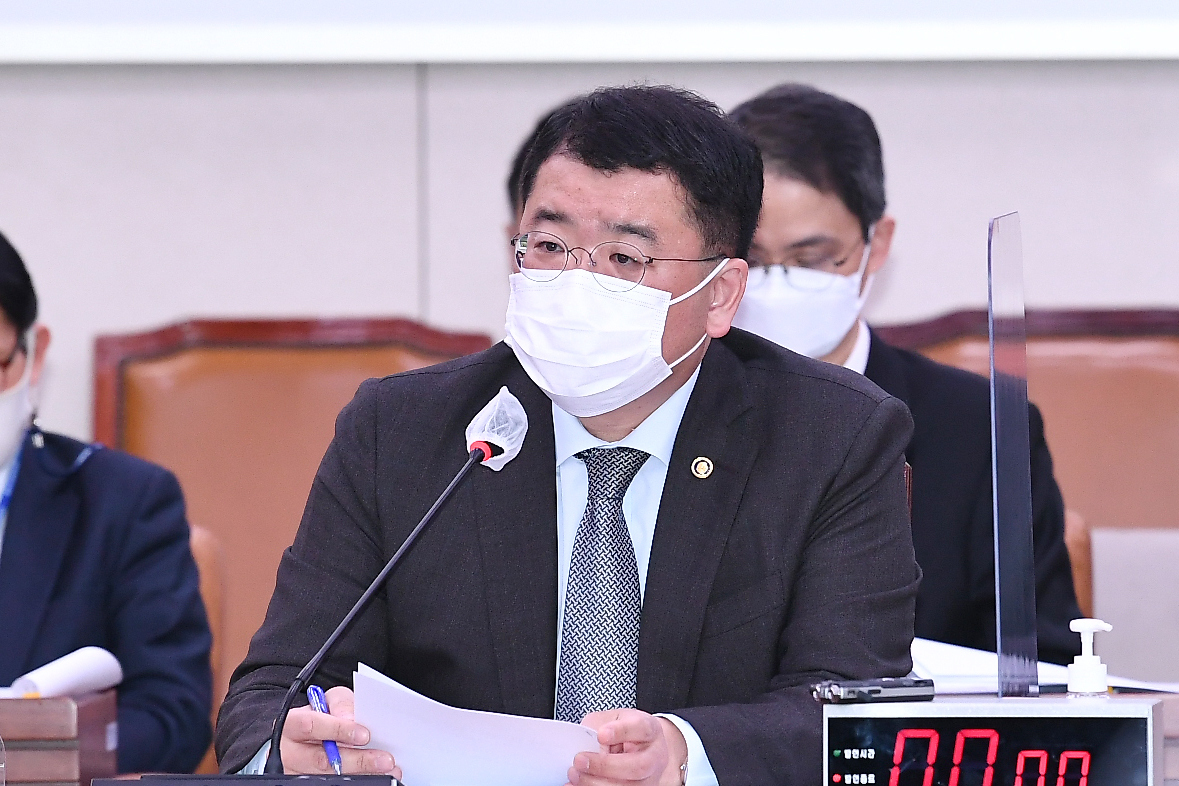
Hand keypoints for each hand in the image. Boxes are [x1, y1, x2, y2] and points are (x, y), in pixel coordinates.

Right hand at [279, 686, 401, 776]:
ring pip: (329, 777)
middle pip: (322, 760)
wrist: (303, 737)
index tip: (365, 735)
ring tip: (386, 769)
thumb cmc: (319, 716)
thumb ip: (341, 704)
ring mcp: (297, 772)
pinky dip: (358, 779)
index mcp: (291, 725)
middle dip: (358, 760)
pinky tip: (375, 776)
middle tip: (384, 759)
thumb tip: (351, 718)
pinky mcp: (307, 782)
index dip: (338, 729)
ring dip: (362, 774)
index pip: (310, 725)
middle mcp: (290, 752)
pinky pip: (332, 784)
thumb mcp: (328, 701)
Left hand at [567, 708, 687, 785]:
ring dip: (598, 783)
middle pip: (639, 766)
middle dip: (606, 765)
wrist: (638, 746)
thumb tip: (584, 747)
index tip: (601, 735)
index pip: (641, 728)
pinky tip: (578, 785)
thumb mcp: (611, 719)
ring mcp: (649, 778)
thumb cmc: (623, 730)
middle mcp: (654, 756)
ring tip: (576, 774)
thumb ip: (599, 728)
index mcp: (650, 730)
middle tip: (580, 760)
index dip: (621, 732)